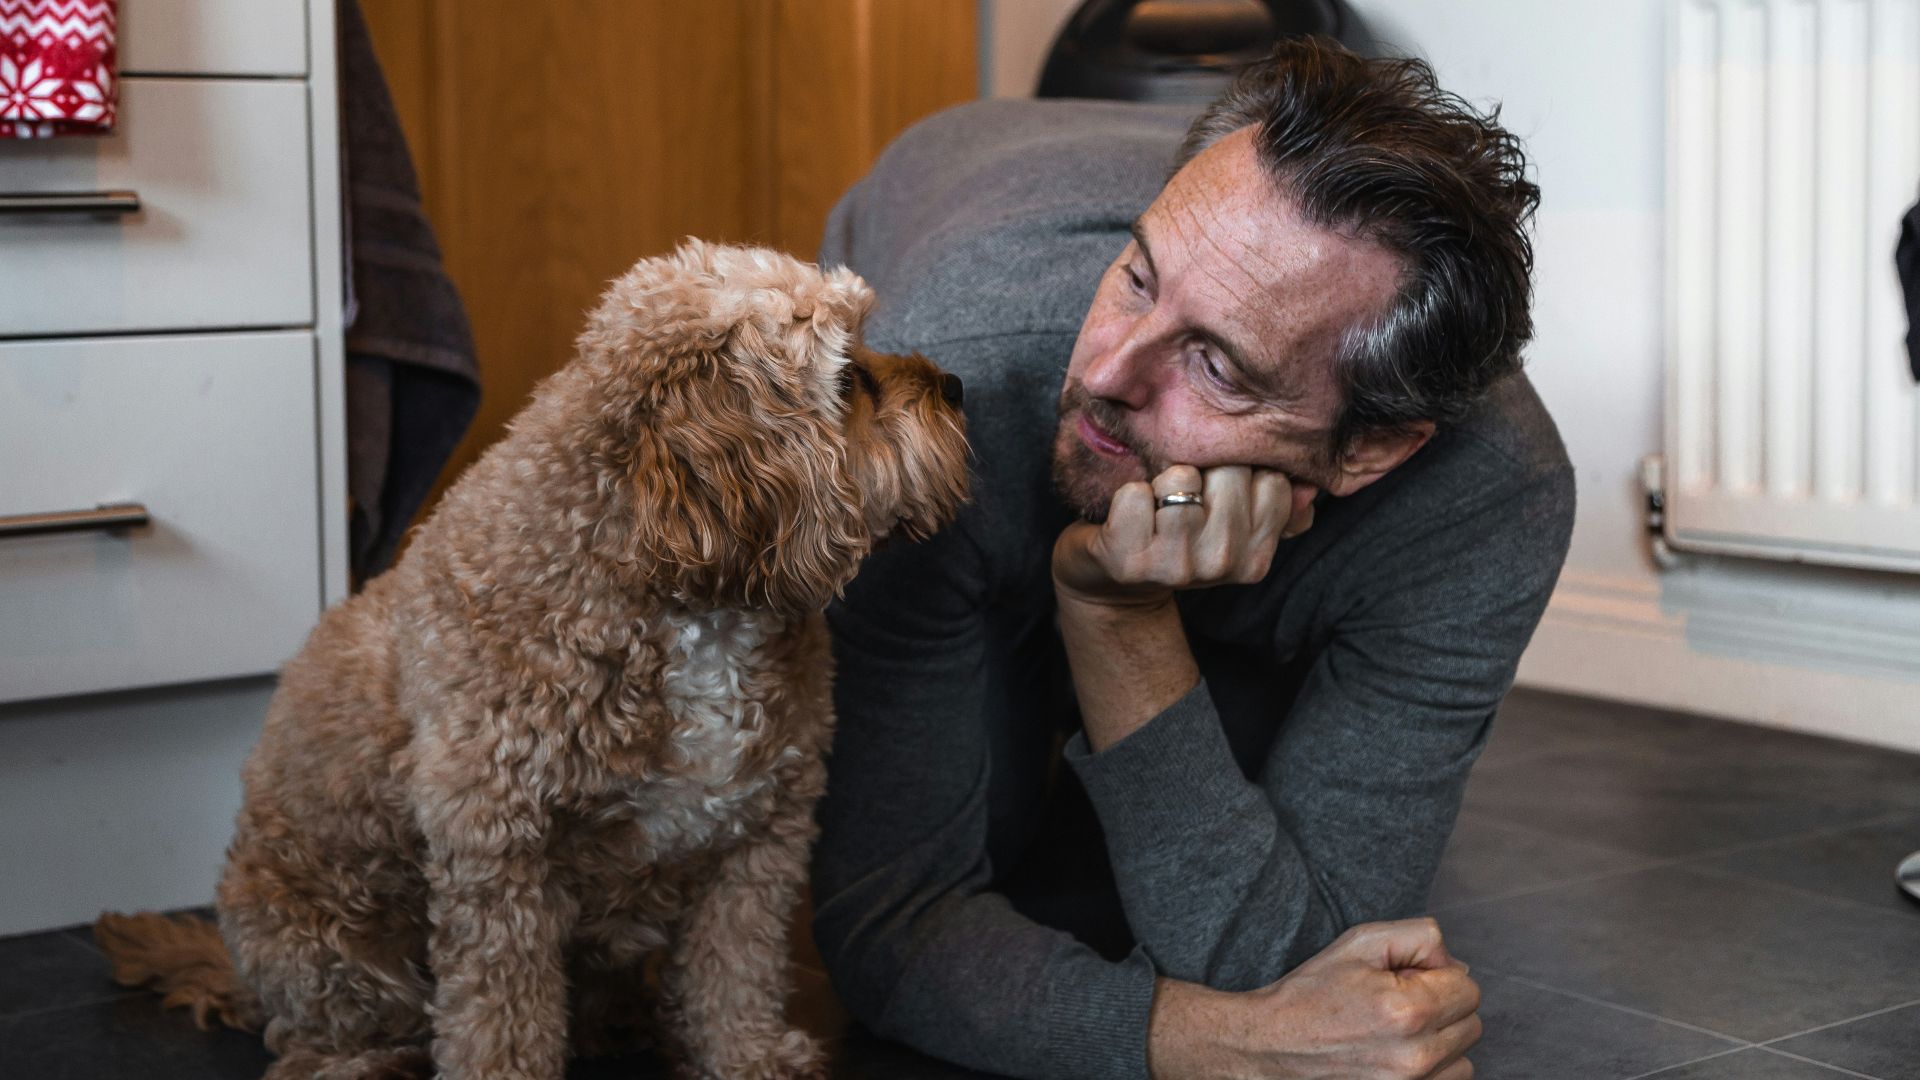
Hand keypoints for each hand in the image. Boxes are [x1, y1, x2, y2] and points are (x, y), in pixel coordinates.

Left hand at [1052, 464, 1315, 610]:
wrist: (1112, 582)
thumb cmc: (1175, 541)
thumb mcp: (1232, 529)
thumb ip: (1277, 506)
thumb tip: (1309, 485)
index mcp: (1254, 559)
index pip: (1273, 481)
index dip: (1242, 471)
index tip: (1220, 492)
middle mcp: (1221, 565)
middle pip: (1229, 471)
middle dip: (1204, 470)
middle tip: (1185, 499)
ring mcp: (1176, 566)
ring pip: (1182, 478)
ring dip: (1163, 481)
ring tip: (1157, 506)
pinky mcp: (1128, 560)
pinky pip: (1135, 493)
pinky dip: (1127, 494)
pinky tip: (1128, 517)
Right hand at [1148, 919, 1481, 1079]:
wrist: (1270, 1046)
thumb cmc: (1312, 993)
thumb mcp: (1360, 942)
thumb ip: (1420, 937)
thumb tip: (1455, 964)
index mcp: (1408, 1010)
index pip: (1469, 988)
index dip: (1439, 974)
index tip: (1407, 977)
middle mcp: (1417, 1057)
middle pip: (1472, 1023)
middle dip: (1443, 1005)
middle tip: (1399, 1000)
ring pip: (1464, 1059)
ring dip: (1442, 1041)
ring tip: (1399, 1031)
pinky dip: (1432, 1068)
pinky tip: (1399, 1053)